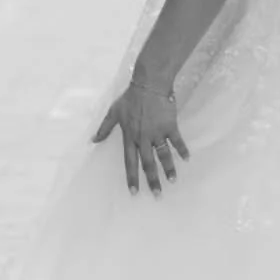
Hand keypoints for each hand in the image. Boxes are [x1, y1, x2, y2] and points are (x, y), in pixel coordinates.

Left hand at [92, 81, 189, 198]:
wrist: (149, 84)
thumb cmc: (130, 97)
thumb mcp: (114, 112)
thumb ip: (104, 128)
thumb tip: (93, 140)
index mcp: (130, 136)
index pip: (130, 161)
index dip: (132, 177)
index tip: (134, 192)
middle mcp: (143, 138)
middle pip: (148, 163)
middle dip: (152, 181)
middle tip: (157, 195)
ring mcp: (158, 133)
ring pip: (163, 155)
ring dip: (168, 169)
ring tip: (172, 181)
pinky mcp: (170, 126)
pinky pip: (177, 141)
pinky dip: (182, 150)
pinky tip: (186, 159)